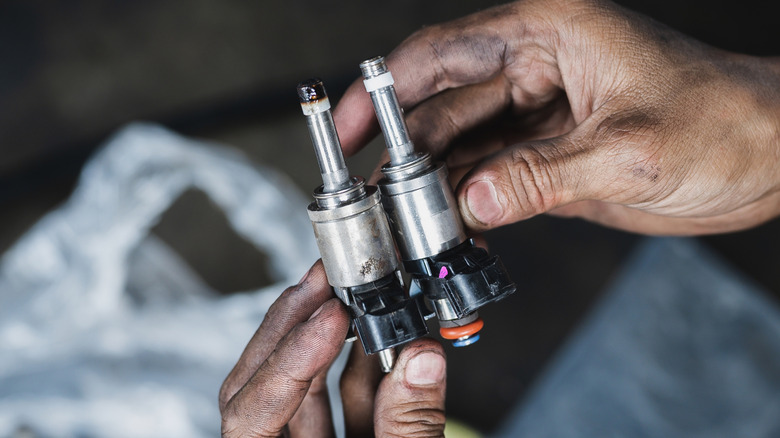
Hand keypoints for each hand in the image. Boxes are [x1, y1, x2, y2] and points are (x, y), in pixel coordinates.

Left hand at [219, 261, 446, 436]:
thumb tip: (421, 359)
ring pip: (297, 386)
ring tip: (352, 295)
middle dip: (293, 324)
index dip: (291, 359)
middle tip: (323, 279)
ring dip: (327, 336)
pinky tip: (378, 333)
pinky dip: (357, 365)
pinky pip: (332, 400)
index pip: (251, 414)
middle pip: (257, 383)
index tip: (330, 319)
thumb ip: (409, 426)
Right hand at [334, 0, 779, 234]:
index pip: (440, 54)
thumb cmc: (722, 121)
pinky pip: (488, 182)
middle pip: (440, 111)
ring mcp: (534, 119)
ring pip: (459, 152)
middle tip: (378, 205)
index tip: (345, 125)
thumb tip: (470, 201)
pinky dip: (466, 209)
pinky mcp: (543, 160)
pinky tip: (452, 234)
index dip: (383, 89)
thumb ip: (541, 175)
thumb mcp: (629, 148)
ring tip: (407, 229)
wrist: (768, 160)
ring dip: (431, 191)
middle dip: (405, 157)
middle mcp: (530, 72)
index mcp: (544, 35)